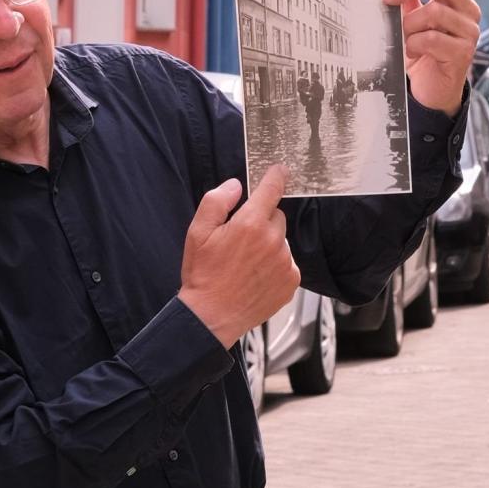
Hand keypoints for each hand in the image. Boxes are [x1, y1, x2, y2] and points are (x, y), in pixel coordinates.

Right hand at [177, 166, 300, 348]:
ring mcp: (284, 262)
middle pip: (275, 216)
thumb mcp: (197, 232)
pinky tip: (255, 276)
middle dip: (261, 221)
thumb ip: (216, 201)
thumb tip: (236, 186)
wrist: (211, 317)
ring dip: (268, 245)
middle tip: (240, 240)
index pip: (271, 190)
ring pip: (281, 240)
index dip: (276, 177)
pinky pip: (287, 262)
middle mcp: (272, 241)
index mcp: (250, 224)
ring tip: (245, 264)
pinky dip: (275, 265)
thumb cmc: (203, 275)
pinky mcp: (291, 281)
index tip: (280, 170)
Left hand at [382, 0, 480, 116]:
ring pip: (435, 12)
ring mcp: (469, 31)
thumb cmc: (423, 50)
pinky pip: (432, 40)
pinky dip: (414, 44)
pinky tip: (410, 51)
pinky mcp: (463, 53)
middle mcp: (468, 9)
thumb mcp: (414, 18)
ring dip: (409, 23)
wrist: (432, 88)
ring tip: (402, 34)